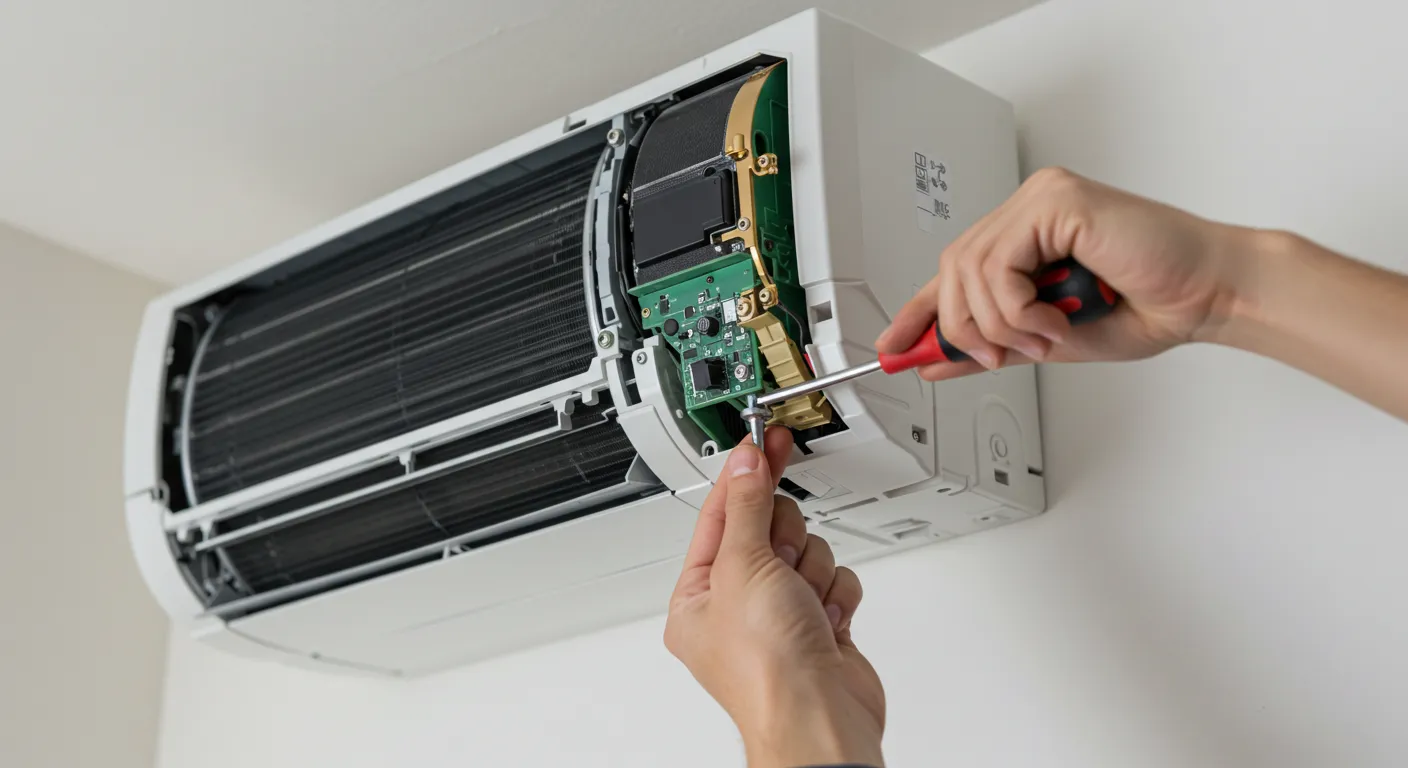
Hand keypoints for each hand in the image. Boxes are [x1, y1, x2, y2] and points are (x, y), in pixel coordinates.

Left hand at [664, 428, 884, 767]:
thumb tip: (746, 462)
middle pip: (769, 527)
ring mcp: (780, 616)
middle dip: (783, 541)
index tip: (760, 440)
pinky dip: (835, 594)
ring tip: (802, 604)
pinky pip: (834, 578)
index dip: (742, 475)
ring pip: (806, 549)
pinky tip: (825, 619)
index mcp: (698, 597)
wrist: (820, 716)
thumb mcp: (744, 566)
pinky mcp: (820, 625)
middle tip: (779, 562)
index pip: (720, 515)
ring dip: (810, 571)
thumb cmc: (765, 668)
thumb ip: (748, 505)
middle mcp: (736, 606)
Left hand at [878, 167, 1252, 377]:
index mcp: (1025, 235)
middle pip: (950, 271)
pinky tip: (1055, 320)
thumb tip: (934, 362)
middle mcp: (1028, 210)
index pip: (952, 271)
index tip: (892, 347)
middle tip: (1001, 358)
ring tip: (1045, 339)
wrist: (1207, 293)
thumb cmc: (1148, 305)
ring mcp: (1040, 199)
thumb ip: (992, 345)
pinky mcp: (1056, 200)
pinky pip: (1000, 265)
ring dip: (1000, 325)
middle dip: (965, 330)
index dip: (917, 310)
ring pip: (968, 271)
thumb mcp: (1048, 340)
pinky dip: (1018, 309)